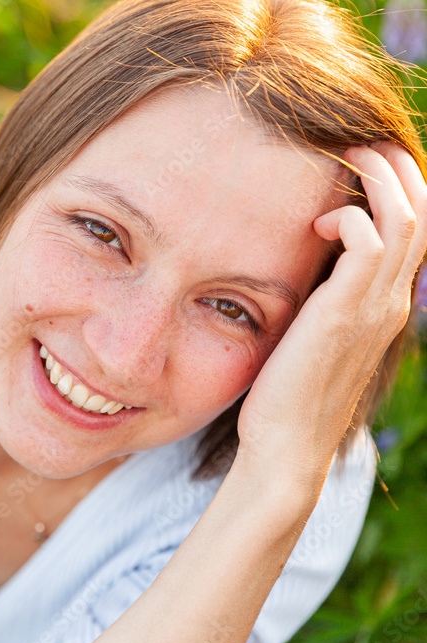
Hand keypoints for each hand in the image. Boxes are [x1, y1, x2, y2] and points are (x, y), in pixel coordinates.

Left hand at [234, 141, 426, 490]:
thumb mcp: (312, 331)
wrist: (285, 444)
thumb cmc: (288, 388)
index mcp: (386, 302)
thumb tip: (305, 253)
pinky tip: (320, 225)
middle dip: (398, 166)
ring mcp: (374, 308)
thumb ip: (320, 293)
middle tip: (361, 141)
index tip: (365, 159)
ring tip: (346, 158)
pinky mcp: (344, 314)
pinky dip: (351, 219)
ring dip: (379, 179)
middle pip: (423, 212)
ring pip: (405, 220)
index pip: (416, 228)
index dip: (401, 185)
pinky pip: (368, 245)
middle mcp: (391, 301)